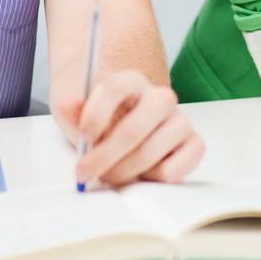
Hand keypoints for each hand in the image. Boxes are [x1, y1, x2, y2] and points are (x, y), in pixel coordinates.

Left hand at [54, 70, 205, 187]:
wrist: (120, 128)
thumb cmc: (96, 118)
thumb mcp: (72, 105)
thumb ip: (68, 104)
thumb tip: (73, 107)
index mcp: (130, 81)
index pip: (116, 88)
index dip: (97, 114)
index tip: (83, 137)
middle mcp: (159, 97)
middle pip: (136, 125)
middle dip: (107, 155)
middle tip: (85, 171)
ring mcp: (178, 120)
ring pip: (154, 149)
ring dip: (126, 170)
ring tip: (109, 175)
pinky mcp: (192, 144)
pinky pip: (178, 166)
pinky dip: (155, 178)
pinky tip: (140, 174)